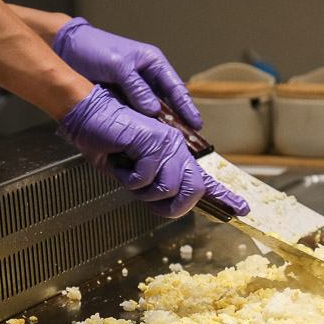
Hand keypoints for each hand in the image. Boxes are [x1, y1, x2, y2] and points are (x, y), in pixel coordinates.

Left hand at [52, 17, 202, 128]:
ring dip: (159, 127)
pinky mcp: (121, 100)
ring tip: (167, 145)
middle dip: (177, 122)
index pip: (176, 88)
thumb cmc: (94, 49)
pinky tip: (145, 139)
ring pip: (153, 112)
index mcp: (153, 63)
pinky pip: (136, 116)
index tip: (196, 124)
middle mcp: (147, 78)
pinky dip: (141, 127)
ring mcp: (135, 91)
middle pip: (168, 103)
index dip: (187, 107)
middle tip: (185, 141)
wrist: (67, 49)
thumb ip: (136, 88)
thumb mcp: (118, 66)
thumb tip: (153, 110)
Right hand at [59, 86, 248, 218]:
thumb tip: (168, 205)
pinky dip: (129, 179)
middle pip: (193, 192)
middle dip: (169, 206)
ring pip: (170, 190)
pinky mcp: (154, 140)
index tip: (240, 209)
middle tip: (148, 198)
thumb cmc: (102, 139)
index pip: (204, 179)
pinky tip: (122, 162)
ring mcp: (167, 142)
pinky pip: (146, 180)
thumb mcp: (131, 171)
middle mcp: (176, 146)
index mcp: (173, 154)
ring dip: (142, 191)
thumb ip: (152, 187)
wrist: (84, 113)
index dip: (224, 197)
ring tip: (128, 173)